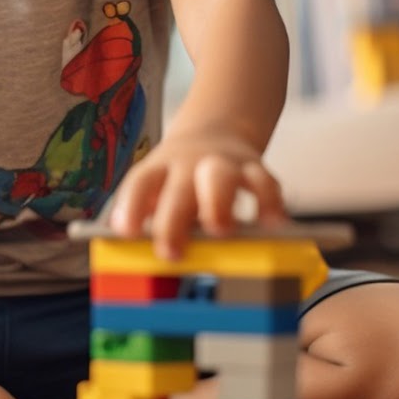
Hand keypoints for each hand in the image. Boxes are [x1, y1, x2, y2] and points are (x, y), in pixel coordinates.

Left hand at [108, 131, 286, 259]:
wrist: (212, 131)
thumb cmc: (179, 179)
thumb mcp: (158, 189)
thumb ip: (151, 220)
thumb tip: (136, 267)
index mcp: (159, 170)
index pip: (140, 184)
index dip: (131, 206)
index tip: (127, 233)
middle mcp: (188, 165)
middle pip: (178, 188)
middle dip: (173, 220)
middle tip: (171, 253)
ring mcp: (222, 164)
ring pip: (219, 176)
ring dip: (218, 204)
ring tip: (220, 231)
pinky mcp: (253, 169)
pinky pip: (264, 182)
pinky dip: (269, 203)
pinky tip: (271, 225)